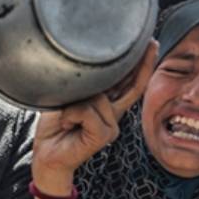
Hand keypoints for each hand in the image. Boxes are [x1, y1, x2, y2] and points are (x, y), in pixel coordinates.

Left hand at [31, 41, 156, 190]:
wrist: (46, 154)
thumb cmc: (55, 126)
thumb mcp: (69, 98)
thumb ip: (85, 86)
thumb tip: (92, 69)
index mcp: (107, 104)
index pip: (127, 82)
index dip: (140, 65)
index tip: (149, 45)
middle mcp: (114, 113)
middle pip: (133, 85)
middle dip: (143, 65)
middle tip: (152, 44)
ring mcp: (112, 125)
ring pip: (98, 98)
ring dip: (74, 104)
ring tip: (66, 117)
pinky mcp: (104, 135)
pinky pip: (88, 112)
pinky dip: (72, 115)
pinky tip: (67, 124)